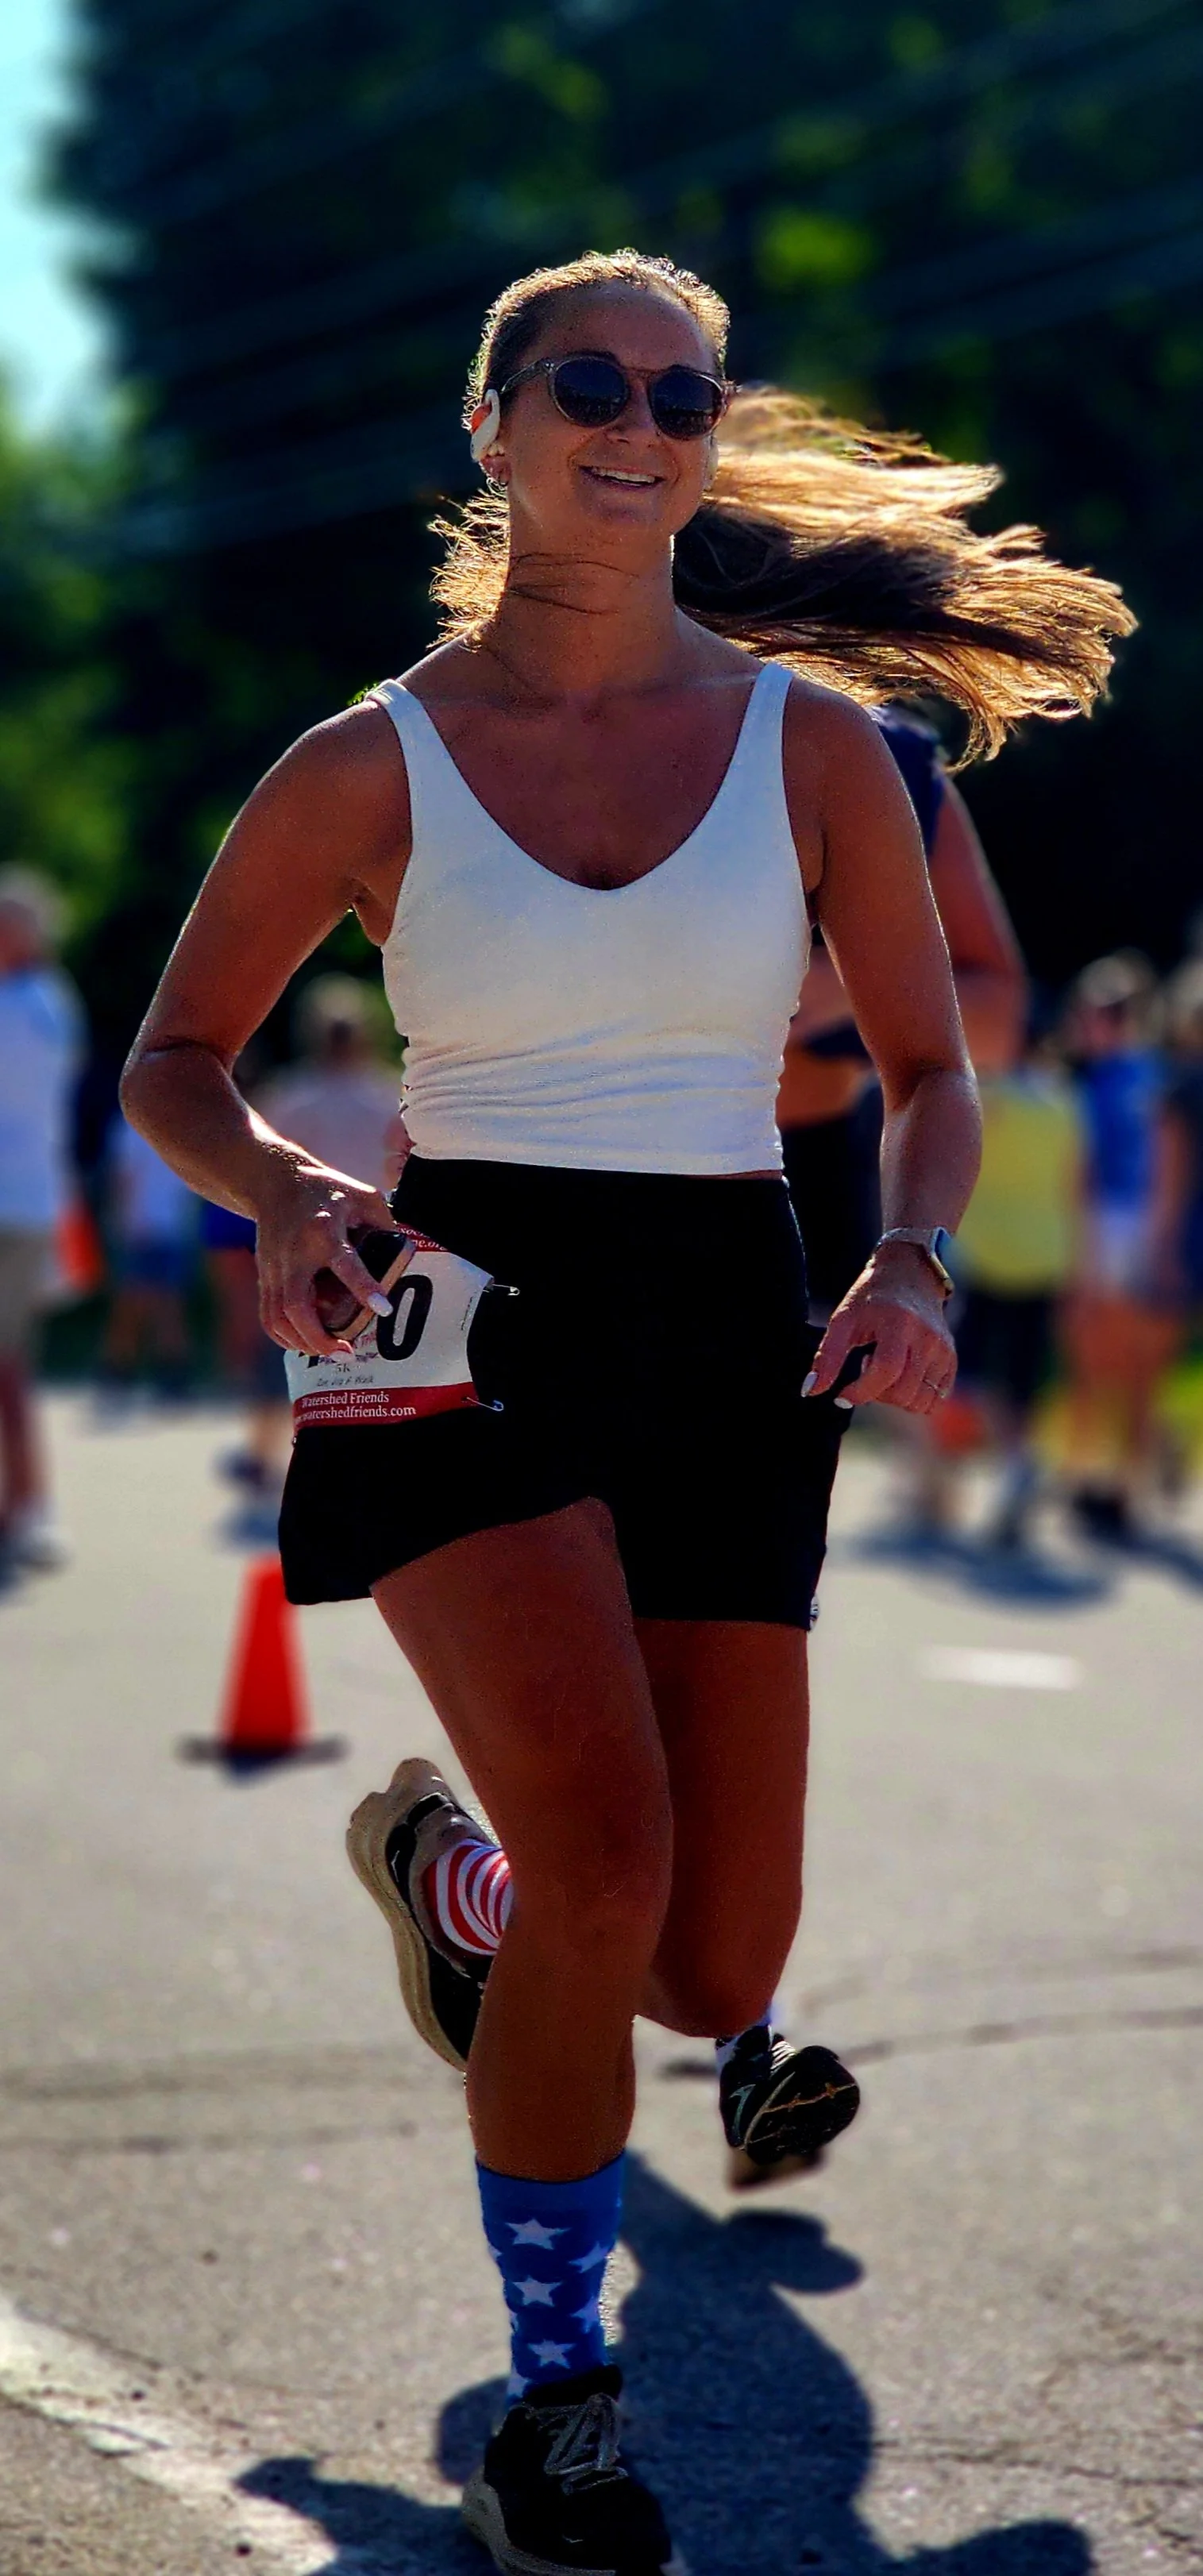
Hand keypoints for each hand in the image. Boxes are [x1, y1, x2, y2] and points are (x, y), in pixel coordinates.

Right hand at [254, 1158, 396, 1354]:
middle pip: (297, 1306)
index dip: (363, 1287)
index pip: (344, 1263)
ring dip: (303, 1342)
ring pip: (278, 1317)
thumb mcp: (362, 1195)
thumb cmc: (325, 1189)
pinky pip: (268, 1316)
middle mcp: (295, 1254)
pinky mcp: (264, 1277)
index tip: (383, 1309)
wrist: (275, 1182)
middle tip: (346, 1352)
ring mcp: (274, 1269)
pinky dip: (284, 1337)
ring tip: (331, 1353)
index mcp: (323, 1231)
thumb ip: (384, 1223)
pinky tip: (305, 1345)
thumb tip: (404, 1255)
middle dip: (319, 1337)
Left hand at [805, 1243, 956, 1415]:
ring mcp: (943, 1348)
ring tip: (885, 1370)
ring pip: (920, 1400)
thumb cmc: (869, 1297)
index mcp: (898, 1324)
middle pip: (903, 1392)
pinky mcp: (950, 1356)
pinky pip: (936, 1397)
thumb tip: (810, 1392)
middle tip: (865, 1369)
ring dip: (896, 1397)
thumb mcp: (842, 1320)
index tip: (842, 1395)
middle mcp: (927, 1337)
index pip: (885, 1371)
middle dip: (877, 1394)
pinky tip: (902, 1374)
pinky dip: (914, 1396)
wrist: (909, 1273)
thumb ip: (827, 1357)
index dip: (861, 1392)